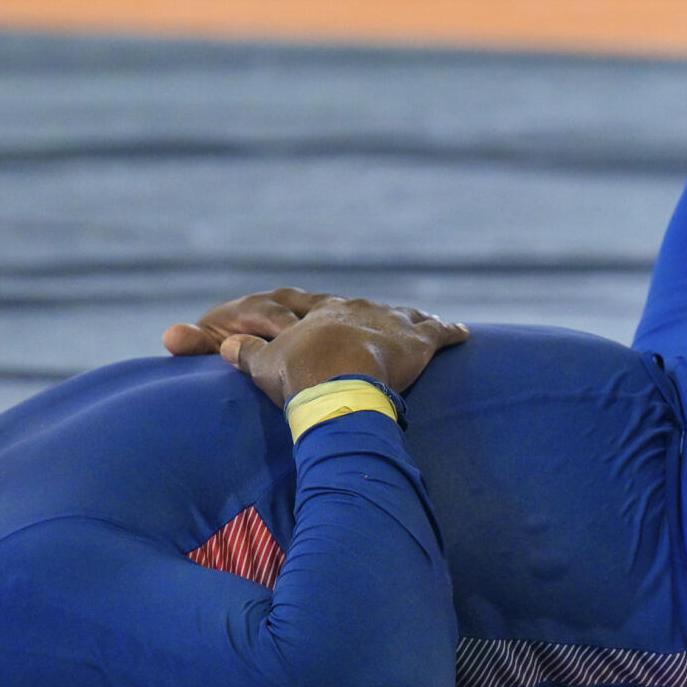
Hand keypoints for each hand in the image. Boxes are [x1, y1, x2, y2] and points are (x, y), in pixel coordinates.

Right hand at [165, 291, 468, 406]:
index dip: (319, 312)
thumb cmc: (298, 374)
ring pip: (403, 315)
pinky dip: (450, 332)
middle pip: (362, 309)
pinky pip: (439, 332)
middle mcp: (355, 309)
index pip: (316, 306)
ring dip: (411, 319)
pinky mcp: (417, 340)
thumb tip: (224, 345)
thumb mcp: (263, 364)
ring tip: (421, 321)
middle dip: (367, 316)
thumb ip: (244, 353)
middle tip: (376, 323)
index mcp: (318, 313)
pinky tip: (462, 333)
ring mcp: (388, 321)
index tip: (325, 314)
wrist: (334, 380)